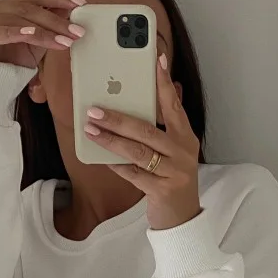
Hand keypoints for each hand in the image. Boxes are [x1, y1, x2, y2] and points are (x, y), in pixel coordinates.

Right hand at [0, 0, 86, 68]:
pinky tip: (32, 34)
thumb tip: (67, 14)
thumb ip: (46, 30)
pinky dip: (15, 31)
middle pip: (28, 7)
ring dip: (43, 30)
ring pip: (15, 18)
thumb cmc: (1, 67)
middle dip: (56, 20)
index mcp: (6, 7)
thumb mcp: (31, 48)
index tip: (79, 4)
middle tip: (75, 31)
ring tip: (63, 40)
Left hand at [83, 53, 201, 229]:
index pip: (173, 105)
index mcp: (186, 137)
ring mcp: (173, 171)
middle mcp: (182, 152)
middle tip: (94, 109)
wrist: (182, 218)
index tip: (155, 60)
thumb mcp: (174, 152)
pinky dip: (116, 164)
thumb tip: (146, 102)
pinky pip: (133, 174)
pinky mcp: (161, 190)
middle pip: (147, 130)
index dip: (164, 83)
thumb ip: (163, 128)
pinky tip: (101, 157)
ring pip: (137, 151)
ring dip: (111, 139)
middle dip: (118, 118)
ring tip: (90, 129)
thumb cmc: (172, 179)